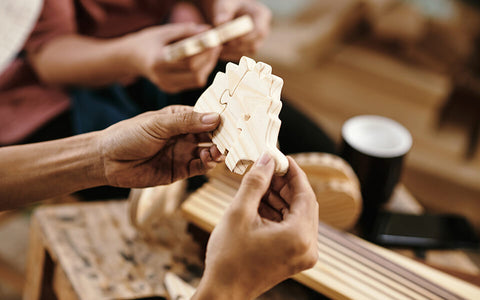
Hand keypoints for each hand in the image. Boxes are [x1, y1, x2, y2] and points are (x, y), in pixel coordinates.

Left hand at [98, 105, 222, 187]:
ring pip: (208, 152)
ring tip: (217, 152)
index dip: (222, 119)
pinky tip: (208, 161)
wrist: (107, 161)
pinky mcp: (180, 170)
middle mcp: (185, 135)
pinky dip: (207, 165)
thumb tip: (215, 118)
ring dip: (217, 152)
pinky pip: (199, 167)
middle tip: (232, 140)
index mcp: (180, 118)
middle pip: (212, 136)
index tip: (236, 121)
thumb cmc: (128, 135)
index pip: (207, 116)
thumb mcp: (158, 124)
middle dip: (223, 138)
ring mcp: (183, 153)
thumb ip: (187, 122)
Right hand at [122, 23, 220, 92]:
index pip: (188, 60)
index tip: (214, 40)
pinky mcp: (172, 89)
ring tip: (211, 51)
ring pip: (198, 80)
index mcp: (158, 61)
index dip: (204, 51)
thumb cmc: (148, 40)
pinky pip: (194, 82)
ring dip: (208, 65)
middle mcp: (162, 77)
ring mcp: (167, 86)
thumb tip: (208, 31)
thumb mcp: (165, 31)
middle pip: (195, 72)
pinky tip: (204, 59)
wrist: (132, 58)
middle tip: (217, 44)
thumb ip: (186, 31)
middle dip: (209, 58)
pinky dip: (202, 70)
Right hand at [193, 154, 318, 299]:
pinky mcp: (294, 258)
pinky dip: (279, 213)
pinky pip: (293, 228)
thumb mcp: (239, 212)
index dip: (294, 172)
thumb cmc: (229, 257)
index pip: (305, 193)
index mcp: (300, 235)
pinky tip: (261, 203)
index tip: (282, 157)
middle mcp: (308, 246)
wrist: (224, 292)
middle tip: (268, 169)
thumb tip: (267, 159)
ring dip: (281, 198)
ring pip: (297, 215)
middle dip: (285, 184)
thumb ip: (256, 182)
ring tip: (261, 184)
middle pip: (303, 204)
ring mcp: (303, 254)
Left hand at [201, 0, 271, 60]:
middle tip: (218, 44)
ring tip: (215, 46)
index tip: (227, 38)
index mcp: (262, 16)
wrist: (227, 9)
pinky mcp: (246, 50)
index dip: (243, 37)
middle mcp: (262, 31)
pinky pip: (238, 56)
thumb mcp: (225, 3)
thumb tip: (220, 23)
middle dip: (234, 46)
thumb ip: (223, 12)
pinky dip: (227, 55)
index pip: (258, 31)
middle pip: (252, 45)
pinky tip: (216, 50)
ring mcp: (255, 42)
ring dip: (229, 52)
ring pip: (245, 52)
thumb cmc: (228, 3)